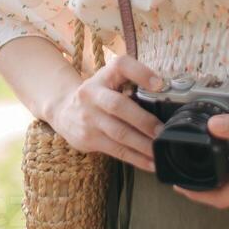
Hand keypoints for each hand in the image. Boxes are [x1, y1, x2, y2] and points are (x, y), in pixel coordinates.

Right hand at [47, 55, 164, 172]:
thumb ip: (131, 82)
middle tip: (162, 130)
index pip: (121, 66)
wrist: (63, 110)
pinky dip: (136, 158)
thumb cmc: (97, 95)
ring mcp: (89, 118)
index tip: (159, 84)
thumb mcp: (108, 80)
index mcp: (104, 76)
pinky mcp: (88, 139)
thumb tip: (165, 94)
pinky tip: (150, 163)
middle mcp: (93, 94)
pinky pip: (116, 150)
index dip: (141, 73)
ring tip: (160, 150)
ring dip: (143, 144)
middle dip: (143, 120)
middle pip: (118, 106)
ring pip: (119, 133)